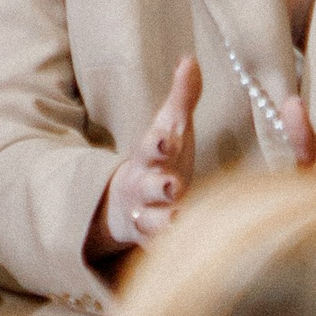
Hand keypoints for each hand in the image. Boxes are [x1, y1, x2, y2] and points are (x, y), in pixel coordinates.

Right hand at [92, 55, 202, 258]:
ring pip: (153, 223)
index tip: (168, 137)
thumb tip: (190, 60)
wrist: (123, 206)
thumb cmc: (159, 162)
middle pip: (150, 186)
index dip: (160, 142)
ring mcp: (147, 218)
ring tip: (178, 223)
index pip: (153, 146)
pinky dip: (172, 253)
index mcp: (150, 157)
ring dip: (164, 223)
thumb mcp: (169, 130)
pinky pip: (162, 252)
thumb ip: (182, 99)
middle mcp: (144, 188)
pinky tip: (193, 255)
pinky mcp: (155, 245)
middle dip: (160, 185)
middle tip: (172, 184)